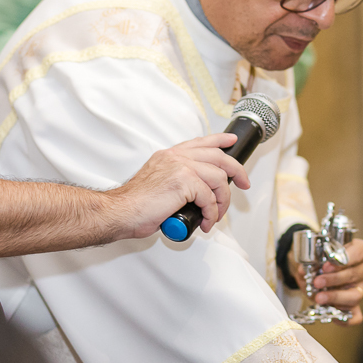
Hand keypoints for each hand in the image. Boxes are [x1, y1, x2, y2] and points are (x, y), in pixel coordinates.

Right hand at [114, 134, 250, 239]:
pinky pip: (209, 198)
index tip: (231, 141)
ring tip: (216, 215)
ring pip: (218, 179)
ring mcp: (180, 167)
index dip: (220, 140)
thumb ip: (179, 179)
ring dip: (222, 201)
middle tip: (244, 184)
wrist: (119, 212)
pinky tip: (206, 222)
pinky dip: (212, 213)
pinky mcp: (184, 182)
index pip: (200, 142)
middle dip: (236, 171)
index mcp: (169, 155)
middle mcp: (176, 157)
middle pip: (218, 157)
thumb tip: (200, 191)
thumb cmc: (136, 204)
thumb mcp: (159, 182)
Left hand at [292, 238, 362, 324]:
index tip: (326, 266)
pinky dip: (346, 320)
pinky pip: (356, 316)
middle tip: (317, 281)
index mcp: (362, 251)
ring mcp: (362, 288)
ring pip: (355, 296)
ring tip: (319, 297)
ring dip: (335, 297)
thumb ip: (311, 260)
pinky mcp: (356, 304)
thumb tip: (303, 271)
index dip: (342, 260)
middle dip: (333, 280)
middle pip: (354, 275)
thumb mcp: (319, 251)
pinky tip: (332, 317)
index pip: (359, 253)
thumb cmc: (325, 255)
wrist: (323, 265)